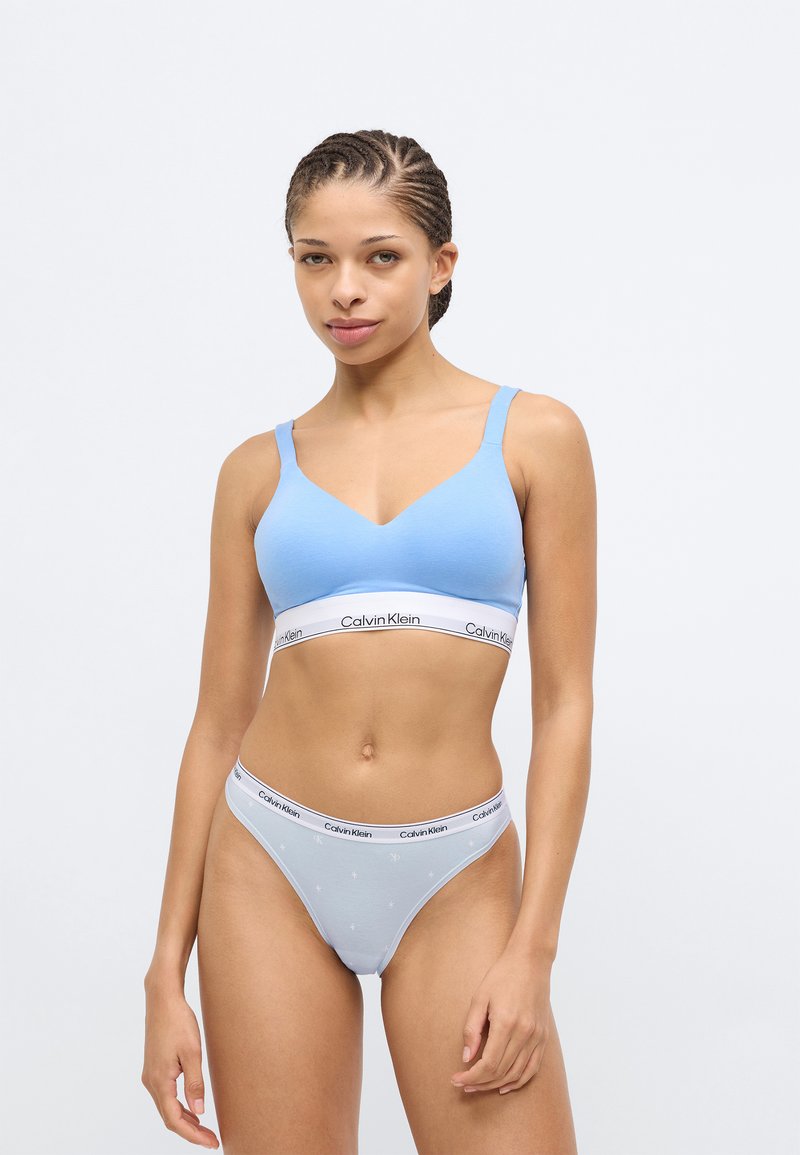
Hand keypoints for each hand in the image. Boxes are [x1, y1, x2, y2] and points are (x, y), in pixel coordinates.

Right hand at [141, 980, 219, 1148]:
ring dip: (184, 1120)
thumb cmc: (178, 1021)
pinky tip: (192, 1107)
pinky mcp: (154, 1068)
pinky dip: (178, 1106)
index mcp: (159, 1081)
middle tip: (212, 1139)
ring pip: (166, 1107)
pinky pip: (165, 1095)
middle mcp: (151, 1082)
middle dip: (190, 1131)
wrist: (163, 999)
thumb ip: (195, 1084)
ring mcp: (150, 1075)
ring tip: (205, 1129)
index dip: (193, 1135)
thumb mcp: (192, 1053)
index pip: (175, 1120)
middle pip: (169, 1117)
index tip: (212, 1142)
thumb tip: (199, 1112)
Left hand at [450, 949, 551, 1095]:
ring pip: (517, 1074)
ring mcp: (536, 1037)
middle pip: (501, 1072)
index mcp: (506, 1022)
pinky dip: (518, 1081)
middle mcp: (524, 1033)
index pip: (488, 1064)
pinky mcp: (543, 1037)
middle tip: (464, 1083)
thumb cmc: (502, 976)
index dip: (471, 1076)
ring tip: (479, 1085)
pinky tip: (504, 1085)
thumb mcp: (479, 998)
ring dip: (496, 1084)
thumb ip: (471, 1029)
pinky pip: (532, 1068)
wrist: (530, 962)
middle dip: (480, 1082)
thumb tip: (467, 1058)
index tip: (457, 1079)